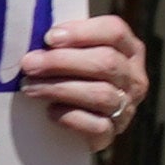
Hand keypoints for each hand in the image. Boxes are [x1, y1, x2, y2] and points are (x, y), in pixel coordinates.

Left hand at [19, 13, 145, 148]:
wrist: (79, 122)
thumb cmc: (74, 76)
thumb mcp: (78, 53)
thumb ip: (67, 42)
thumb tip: (34, 35)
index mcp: (129, 49)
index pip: (115, 31)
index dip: (82, 33)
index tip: (49, 38)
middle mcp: (134, 77)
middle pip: (106, 62)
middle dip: (62, 61)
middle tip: (30, 64)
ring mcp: (127, 107)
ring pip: (100, 94)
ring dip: (59, 88)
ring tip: (30, 87)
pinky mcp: (113, 132)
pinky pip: (96, 125)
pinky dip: (70, 117)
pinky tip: (51, 112)